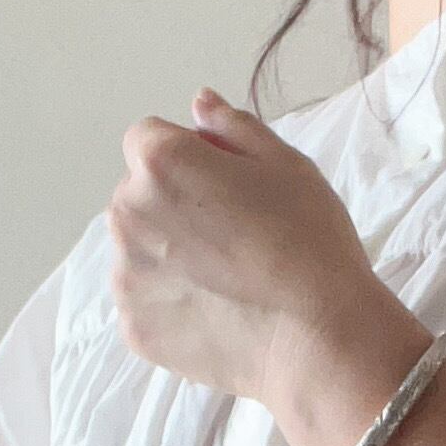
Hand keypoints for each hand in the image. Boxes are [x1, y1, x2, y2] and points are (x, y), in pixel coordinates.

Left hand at [108, 87, 397, 405]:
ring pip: (139, 253)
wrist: (318, 342)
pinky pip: (146, 304)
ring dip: (168, 258)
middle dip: (172, 208)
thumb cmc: (310, 245)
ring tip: (225, 283)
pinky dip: (171, 307)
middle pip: (138, 197)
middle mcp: (127, 213)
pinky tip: (216, 315)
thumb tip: (199, 103)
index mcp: (160, 162)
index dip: (187, 159)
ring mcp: (127, 277)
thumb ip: (233, 127)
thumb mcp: (287, 165)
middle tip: (231, 241)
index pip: (148, 140)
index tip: (225, 190)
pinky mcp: (134, 328)